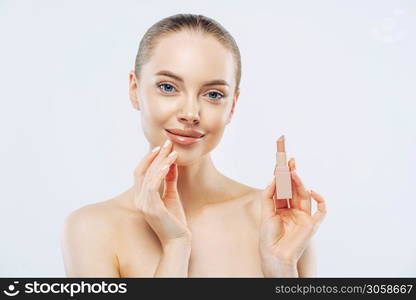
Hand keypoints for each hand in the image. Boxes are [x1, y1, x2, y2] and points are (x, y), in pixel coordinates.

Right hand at [133, 139, 190, 247]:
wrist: (178, 241)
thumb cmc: (175, 220)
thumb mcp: (171, 196)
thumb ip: (169, 181)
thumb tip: (169, 163)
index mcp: (141, 197)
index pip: (141, 172)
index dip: (149, 158)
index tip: (161, 147)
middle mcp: (139, 200)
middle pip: (144, 171)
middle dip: (156, 156)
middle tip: (167, 143)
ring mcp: (143, 204)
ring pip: (148, 176)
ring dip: (161, 161)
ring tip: (172, 151)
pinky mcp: (152, 208)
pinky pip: (152, 185)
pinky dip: (160, 173)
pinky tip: (168, 165)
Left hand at [259, 158, 325, 275]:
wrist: (274, 254)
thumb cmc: (268, 236)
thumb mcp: (266, 212)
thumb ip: (269, 195)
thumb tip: (273, 179)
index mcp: (282, 208)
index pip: (284, 188)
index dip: (284, 176)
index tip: (282, 162)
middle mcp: (294, 210)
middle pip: (294, 189)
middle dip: (292, 175)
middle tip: (289, 162)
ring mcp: (303, 216)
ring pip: (305, 195)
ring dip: (300, 183)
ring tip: (293, 172)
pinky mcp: (312, 224)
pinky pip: (321, 210)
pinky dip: (321, 200)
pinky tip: (312, 191)